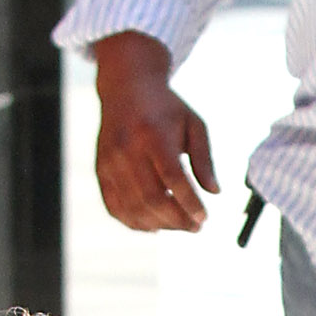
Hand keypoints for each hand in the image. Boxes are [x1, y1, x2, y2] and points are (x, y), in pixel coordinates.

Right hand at [93, 31, 218, 231]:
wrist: (126, 89)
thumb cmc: (167, 109)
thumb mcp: (194, 124)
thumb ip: (205, 158)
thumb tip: (215, 192)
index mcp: (154, 135)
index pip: (173, 178)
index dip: (189, 203)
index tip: (205, 217)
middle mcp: (127, 149)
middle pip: (152, 198)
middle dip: (178, 220)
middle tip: (197, 227)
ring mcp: (110, 162)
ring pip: (133, 208)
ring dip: (160, 225)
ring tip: (180, 225)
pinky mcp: (100, 170)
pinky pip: (115, 207)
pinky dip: (135, 223)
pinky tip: (155, 225)